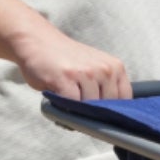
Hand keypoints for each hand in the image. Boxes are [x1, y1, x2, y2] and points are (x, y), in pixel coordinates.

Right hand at [11, 22, 131, 100]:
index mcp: (116, 67)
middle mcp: (104, 69)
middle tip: (76, 98)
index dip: (111, 110)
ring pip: (88, 109)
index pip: (124, 101)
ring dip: (75, 109)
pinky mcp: (66, 80)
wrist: (34, 40)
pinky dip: (63, 108)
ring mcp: (86, 74)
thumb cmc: (66, 60)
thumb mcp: (95, 69)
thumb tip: (113, 119)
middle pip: (106, 109)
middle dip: (91, 111)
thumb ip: (106, 89)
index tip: (99, 109)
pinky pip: (71, 107)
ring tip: (65, 94)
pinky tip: (56, 96)